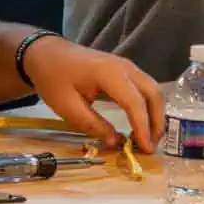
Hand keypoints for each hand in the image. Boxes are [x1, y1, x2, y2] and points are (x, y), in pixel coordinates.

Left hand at [22, 37, 164, 153]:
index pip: (135, 102)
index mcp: (109, 73)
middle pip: (153, 94)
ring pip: (153, 90)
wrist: (46, 54)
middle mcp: (124, 67)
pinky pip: (145, 87)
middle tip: (151, 147)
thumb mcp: (67, 106)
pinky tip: (141, 123)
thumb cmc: (54, 78)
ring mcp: (126, 66)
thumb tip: (115, 142)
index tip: (146, 149)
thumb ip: (92, 124)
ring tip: (147, 139)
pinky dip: (148, 106)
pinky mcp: (124, 70)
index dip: (143, 127)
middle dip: (156, 122)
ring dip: (155, 114)